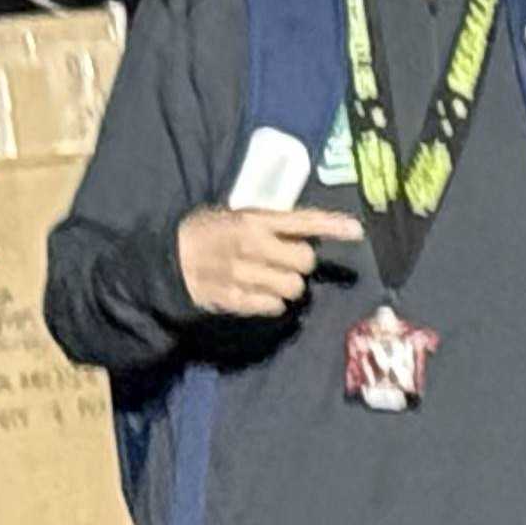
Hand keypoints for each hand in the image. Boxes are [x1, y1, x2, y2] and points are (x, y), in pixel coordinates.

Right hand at [175, 206, 363, 317]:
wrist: (168, 259)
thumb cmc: (208, 234)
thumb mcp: (237, 217)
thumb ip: (273, 224)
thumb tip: (314, 232)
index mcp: (253, 220)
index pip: (301, 220)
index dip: (331, 225)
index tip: (357, 230)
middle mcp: (252, 245)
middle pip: (306, 260)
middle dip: (300, 263)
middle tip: (284, 262)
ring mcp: (243, 273)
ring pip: (294, 288)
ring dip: (288, 286)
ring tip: (268, 278)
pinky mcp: (235, 298)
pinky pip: (274, 307)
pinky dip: (272, 303)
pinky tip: (257, 293)